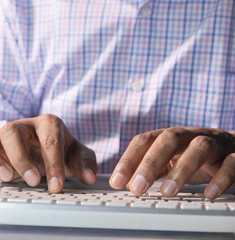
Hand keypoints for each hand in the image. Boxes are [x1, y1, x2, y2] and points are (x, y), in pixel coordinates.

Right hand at [0, 114, 96, 192]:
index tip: (56, 186)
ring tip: (6, 178)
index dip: (53, 162)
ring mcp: (1, 137)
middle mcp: (21, 127)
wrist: (45, 147)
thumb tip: (89, 178)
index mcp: (46, 124)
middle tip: (33, 180)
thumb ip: (85, 162)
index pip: (48, 137)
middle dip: (21, 156)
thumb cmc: (60, 150)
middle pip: (11, 129)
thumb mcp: (76, 154)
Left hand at [109, 127, 234, 198]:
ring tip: (167, 192)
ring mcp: (214, 143)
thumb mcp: (171, 161)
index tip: (117, 182)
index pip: (144, 141)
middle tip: (136, 188)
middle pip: (168, 139)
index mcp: (170, 136)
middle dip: (149, 163)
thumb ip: (152, 170)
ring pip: (199, 148)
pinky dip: (221, 178)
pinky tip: (209, 194)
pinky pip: (231, 163)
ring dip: (182, 170)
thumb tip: (127, 183)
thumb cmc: (196, 157)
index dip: (129, 159)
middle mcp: (190, 135)